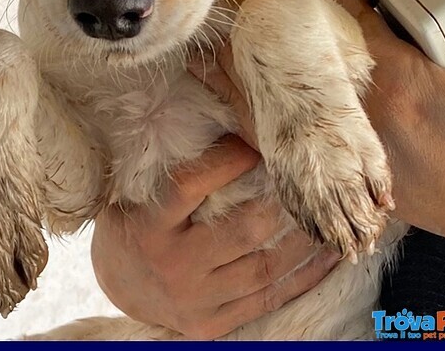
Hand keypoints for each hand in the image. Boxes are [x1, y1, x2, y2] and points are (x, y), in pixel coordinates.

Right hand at [91, 135, 338, 338]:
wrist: (117, 284)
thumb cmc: (134, 220)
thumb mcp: (138, 191)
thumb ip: (171, 165)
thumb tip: (222, 119)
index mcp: (149, 225)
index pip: (190, 185)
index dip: (226, 161)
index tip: (251, 143)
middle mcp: (172, 265)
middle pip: (241, 230)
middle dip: (279, 203)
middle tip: (303, 180)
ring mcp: (193, 300)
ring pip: (264, 268)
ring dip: (302, 241)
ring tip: (326, 217)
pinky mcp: (210, 325)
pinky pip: (268, 300)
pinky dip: (303, 278)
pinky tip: (327, 258)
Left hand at [332, 0, 444, 270]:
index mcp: (401, 85)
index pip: (348, 18)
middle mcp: (375, 125)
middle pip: (340, 57)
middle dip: (353, 32)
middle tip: (381, 24)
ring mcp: (375, 161)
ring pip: (344, 99)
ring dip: (358, 75)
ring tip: (393, 66)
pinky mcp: (384, 188)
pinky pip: (357, 138)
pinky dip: (366, 116)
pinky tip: (399, 109)